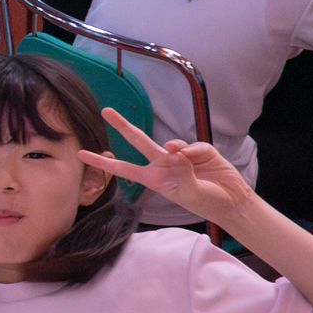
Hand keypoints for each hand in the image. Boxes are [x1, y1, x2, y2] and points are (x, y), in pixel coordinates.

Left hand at [78, 106, 255, 223]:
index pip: (123, 168)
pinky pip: (194, 147)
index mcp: (154, 179)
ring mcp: (180, 156)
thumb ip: (180, 172)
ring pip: (171, 143)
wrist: (232, 201)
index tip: (80, 154)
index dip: (102, 162)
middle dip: (122, 125)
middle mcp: (163, 165)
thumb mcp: (190, 193)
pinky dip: (196, 153)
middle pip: (138, 141)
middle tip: (105, 111)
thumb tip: (172, 150)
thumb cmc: (206, 202)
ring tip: (188, 164)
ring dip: (177, 151)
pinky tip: (200, 160)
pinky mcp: (199, 150)